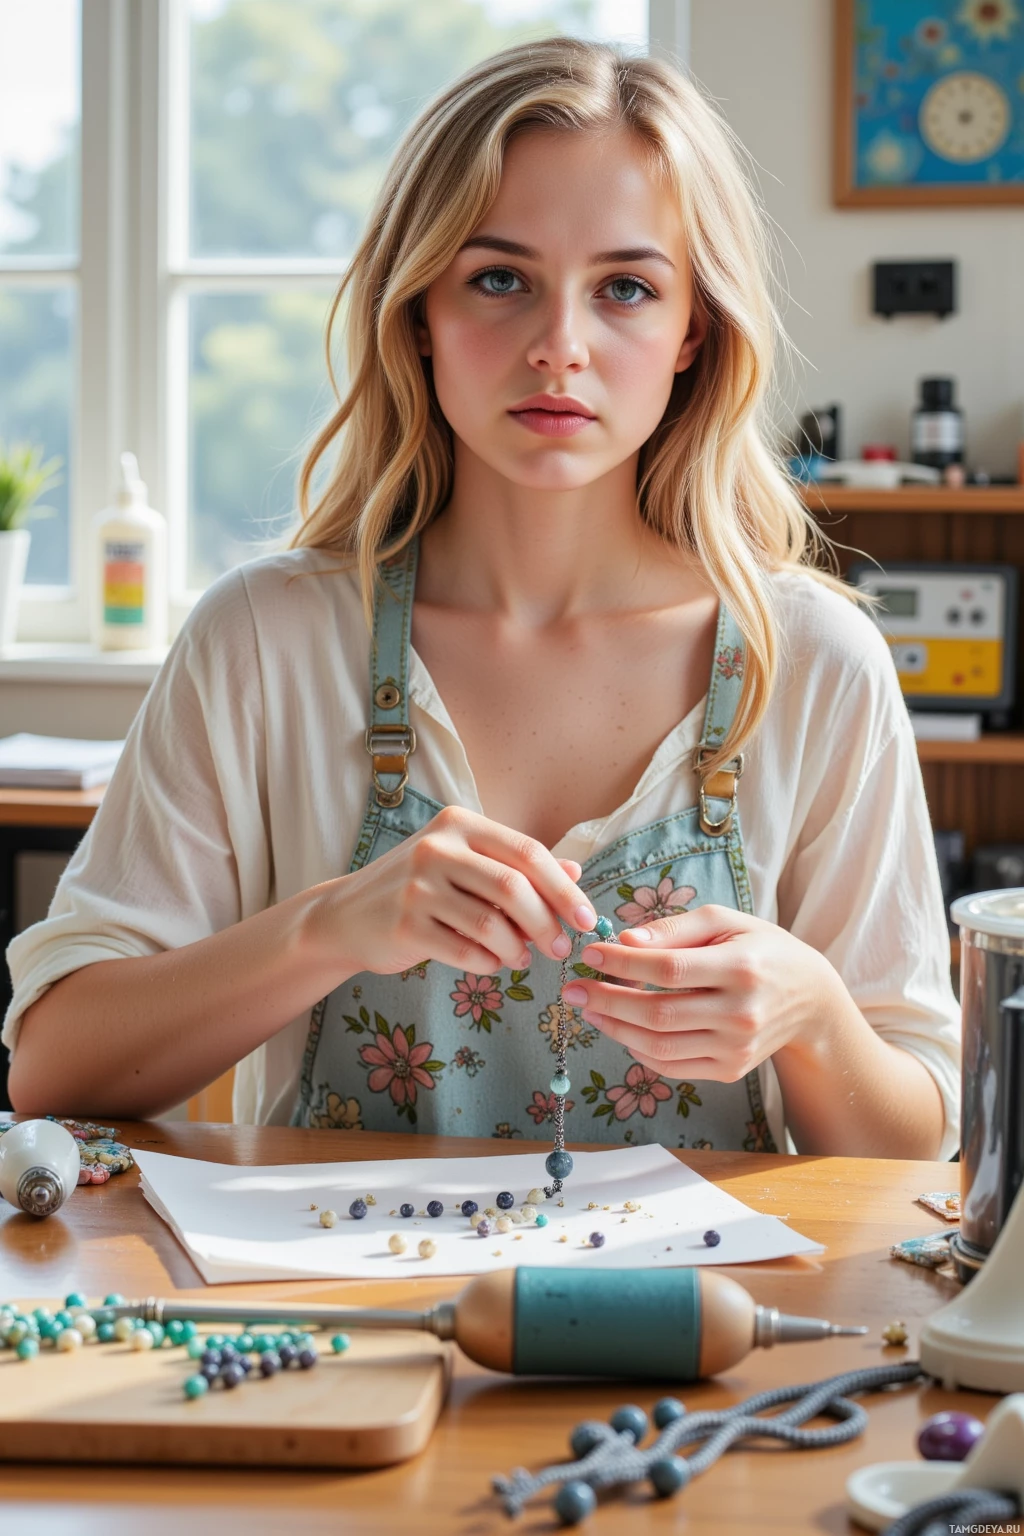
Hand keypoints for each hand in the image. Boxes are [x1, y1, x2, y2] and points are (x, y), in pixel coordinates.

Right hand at [315, 805, 592, 976]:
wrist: (345, 916)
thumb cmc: (417, 889)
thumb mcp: (465, 866)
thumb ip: (516, 867)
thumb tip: (575, 872)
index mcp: (459, 825)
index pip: (527, 852)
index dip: (563, 889)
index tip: (587, 919)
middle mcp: (437, 848)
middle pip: (514, 887)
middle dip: (547, 923)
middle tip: (560, 948)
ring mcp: (417, 886)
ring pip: (491, 924)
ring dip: (517, 949)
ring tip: (520, 958)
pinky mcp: (404, 925)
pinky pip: (466, 952)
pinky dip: (489, 963)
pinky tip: (490, 964)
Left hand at [559, 904, 841, 1082]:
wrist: (810, 998)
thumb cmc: (761, 949)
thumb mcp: (726, 921)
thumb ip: (675, 928)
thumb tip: (625, 940)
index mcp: (742, 967)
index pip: (669, 969)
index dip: (623, 963)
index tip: (590, 955)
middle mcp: (741, 1012)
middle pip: (658, 1013)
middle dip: (606, 1001)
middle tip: (573, 989)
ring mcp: (736, 1047)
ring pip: (659, 1046)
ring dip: (615, 1028)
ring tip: (589, 1009)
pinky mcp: (730, 1069)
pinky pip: (672, 1066)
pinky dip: (639, 1050)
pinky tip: (622, 1029)